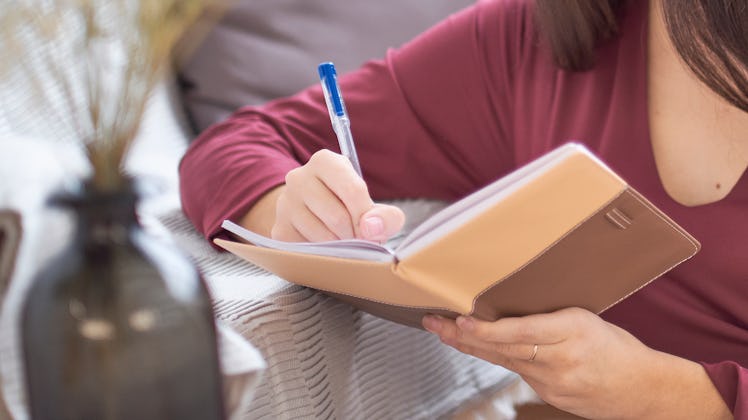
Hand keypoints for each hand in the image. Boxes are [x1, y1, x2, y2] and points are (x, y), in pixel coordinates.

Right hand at [272, 149, 404, 241]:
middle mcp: (298, 177)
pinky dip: (323, 254)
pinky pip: (308, 250)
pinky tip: (325, 245)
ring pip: (323, 236)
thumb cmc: (347, 208)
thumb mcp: (372, 207)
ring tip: (343, 240)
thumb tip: (371, 229)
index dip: (368, 217)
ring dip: (340, 247)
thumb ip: (386, 217)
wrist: (313, 215)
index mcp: (325, 162)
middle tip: (358, 239)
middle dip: (355, 235)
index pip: (353, 191)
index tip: (373, 231)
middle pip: (338, 217)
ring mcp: (285, 203)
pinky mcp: (279, 229)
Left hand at [422, 308, 730, 419]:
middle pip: (502, 348)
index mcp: (574, 330)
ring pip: (503, 361)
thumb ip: (549, 316)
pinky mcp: (550, 395)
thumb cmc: (617, 347)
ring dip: (470, 345)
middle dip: (462, 335)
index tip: (461, 321)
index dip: (487, 329)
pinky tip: (475, 346)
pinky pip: (516, 372)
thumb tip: (506, 303)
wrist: (643, 389)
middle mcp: (561, 359)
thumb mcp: (586, 317)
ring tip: (442, 331)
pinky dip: (495, 357)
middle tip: (433, 321)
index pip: (521, 331)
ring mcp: (554, 383)